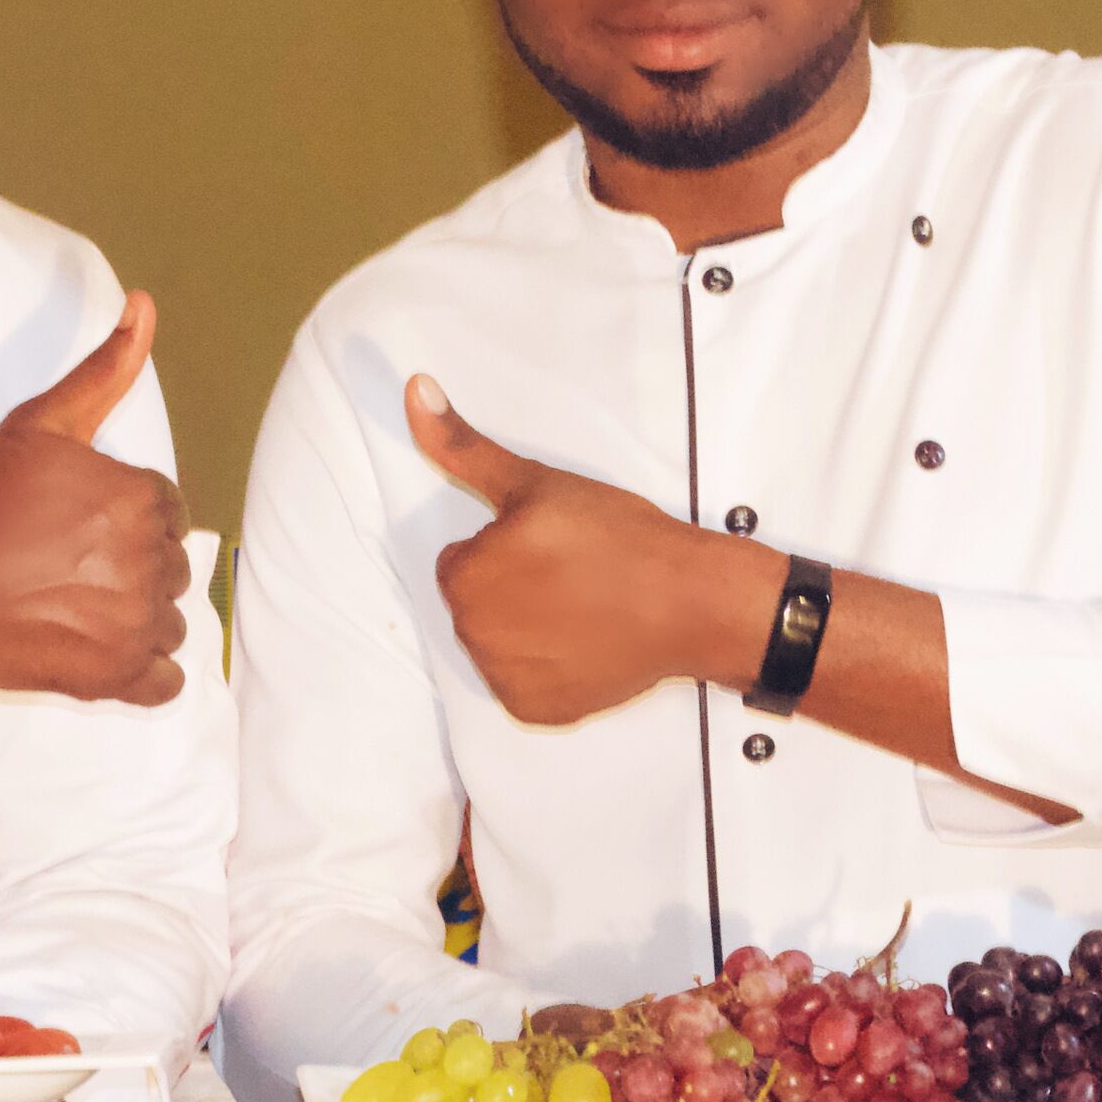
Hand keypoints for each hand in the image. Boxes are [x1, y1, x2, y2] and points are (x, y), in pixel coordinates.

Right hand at [0, 294, 189, 706]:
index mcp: (141, 501)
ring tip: (74, 604)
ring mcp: (134, 627)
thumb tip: (145, 304)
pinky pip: (164, 682)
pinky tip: (101, 649)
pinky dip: (144, 672)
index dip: (122, 516)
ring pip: (169, 621)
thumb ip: (105, 369)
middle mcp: (149, 564)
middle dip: (129, 564)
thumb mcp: (42, 422)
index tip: (74, 523)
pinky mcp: (113, 679)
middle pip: (169, 566)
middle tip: (65, 563)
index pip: (164, 511)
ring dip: (136, 616)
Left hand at [404, 374, 774, 725]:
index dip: (506, 549)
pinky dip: (549, 670)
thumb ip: (463, 446)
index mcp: (465, 577)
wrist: (688, 601)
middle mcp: (473, 635)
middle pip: (476, 605)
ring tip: (582, 608)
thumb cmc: (616, 536)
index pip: (463, 561)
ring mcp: (505, 679)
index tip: (550, 545)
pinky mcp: (536, 711)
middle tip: (570, 575)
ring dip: (527, 629)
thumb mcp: (536, 482)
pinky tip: (586, 646)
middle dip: (511, 590)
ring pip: (499, 645)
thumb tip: (414, 390)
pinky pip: (524, 684)